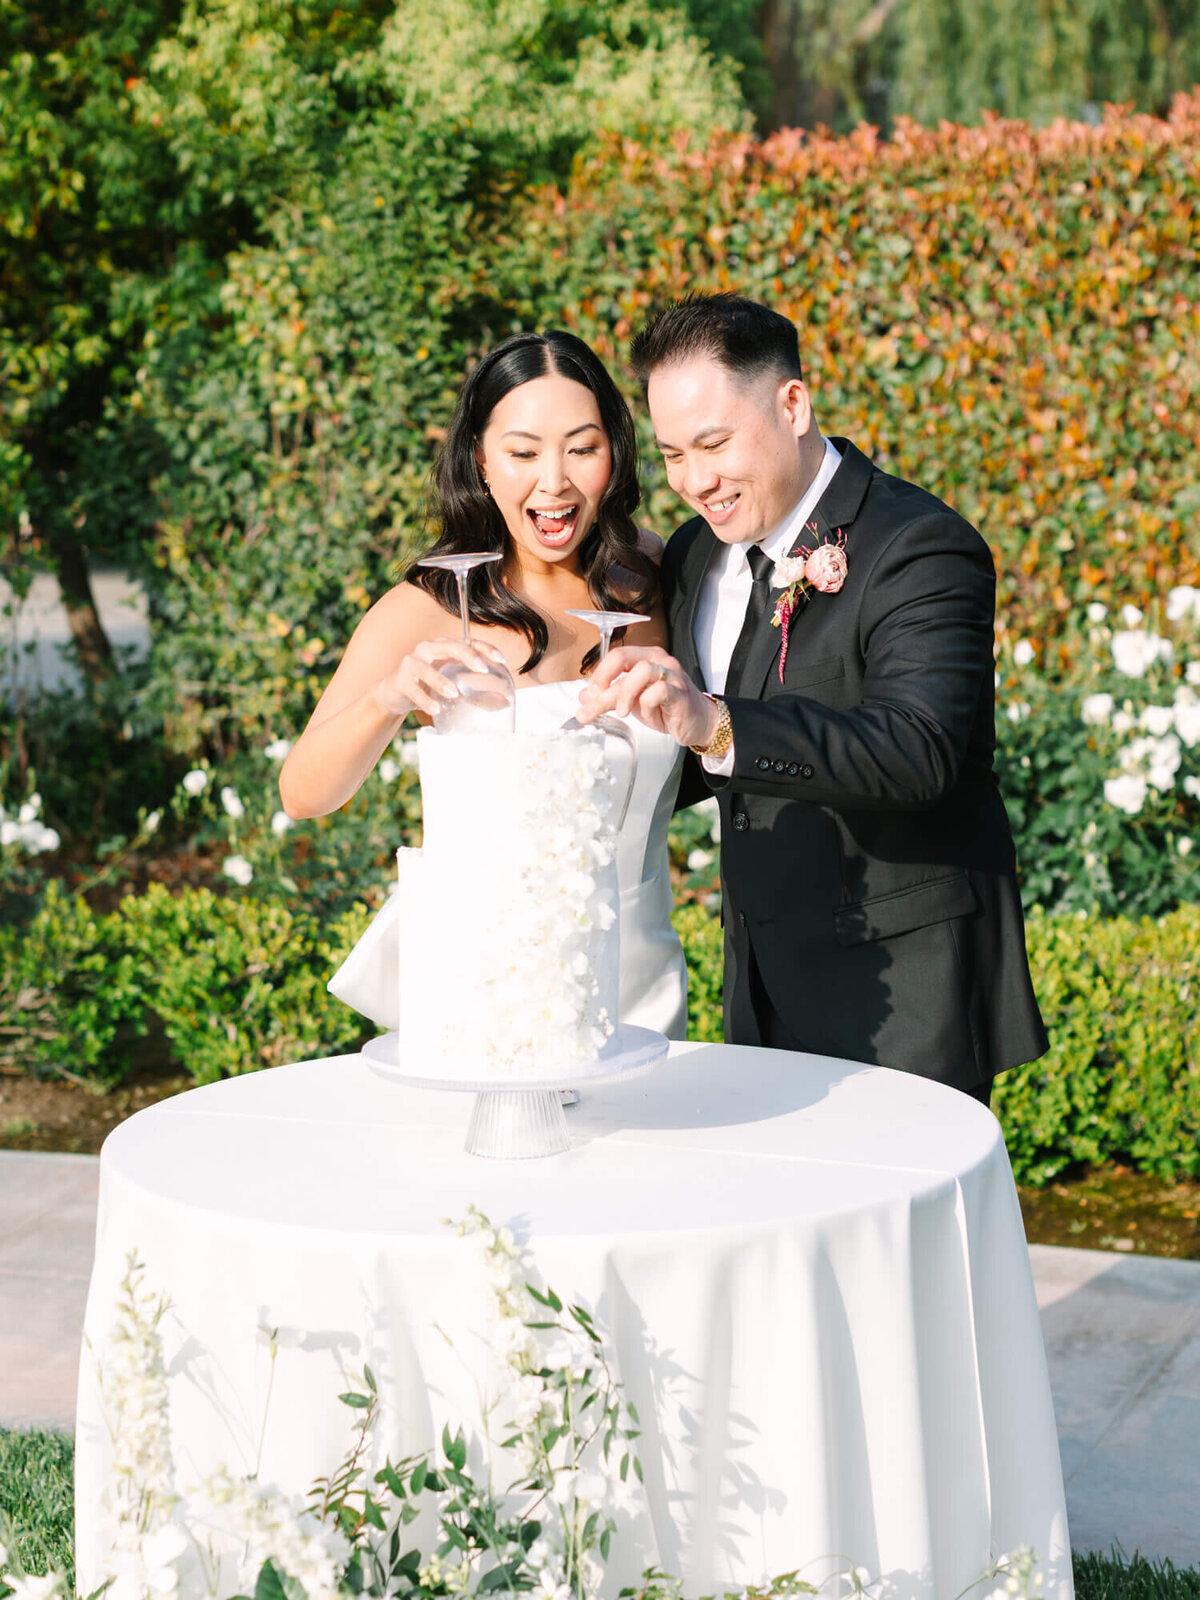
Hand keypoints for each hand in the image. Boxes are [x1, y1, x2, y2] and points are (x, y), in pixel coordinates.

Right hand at [374, 638, 509, 718]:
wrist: (396, 694)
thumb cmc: (429, 687)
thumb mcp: (455, 687)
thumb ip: (478, 694)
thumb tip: (505, 703)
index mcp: (445, 648)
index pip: (469, 642)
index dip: (486, 649)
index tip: (502, 661)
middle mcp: (429, 649)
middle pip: (450, 647)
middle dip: (468, 656)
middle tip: (483, 670)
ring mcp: (412, 662)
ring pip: (426, 668)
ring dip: (441, 681)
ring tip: (455, 694)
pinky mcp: (400, 679)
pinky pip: (413, 689)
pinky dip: (425, 699)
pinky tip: (436, 709)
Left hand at [575, 647, 718, 749]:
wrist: (696, 722)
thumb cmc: (665, 708)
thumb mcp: (632, 702)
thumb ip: (609, 696)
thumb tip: (583, 698)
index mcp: (645, 657)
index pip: (616, 655)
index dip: (599, 674)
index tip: (588, 695)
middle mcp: (659, 660)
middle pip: (623, 659)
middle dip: (603, 683)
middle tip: (593, 704)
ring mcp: (672, 675)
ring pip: (642, 671)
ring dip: (626, 694)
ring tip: (623, 712)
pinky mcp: (681, 693)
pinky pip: (659, 692)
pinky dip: (647, 705)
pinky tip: (648, 715)